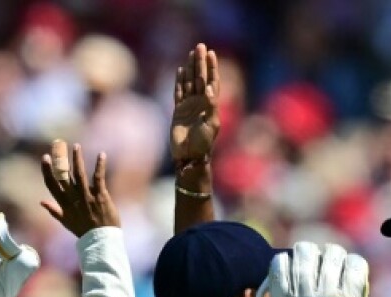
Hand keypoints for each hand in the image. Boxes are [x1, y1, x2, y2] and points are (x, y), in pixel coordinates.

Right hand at [40, 141, 119, 236]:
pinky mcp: (101, 196)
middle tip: (57, 144)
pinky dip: (100, 165)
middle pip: (64, 176)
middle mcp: (74, 198)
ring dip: (77, 159)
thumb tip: (41, 201)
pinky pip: (99, 178)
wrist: (101, 241)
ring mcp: (87, 197)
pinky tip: (101, 154)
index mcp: (64, 204)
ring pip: (80, 174)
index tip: (46, 157)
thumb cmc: (83, 231)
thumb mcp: (65, 222)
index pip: (52, 184)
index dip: (47, 170)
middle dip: (60, 160)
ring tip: (76, 146)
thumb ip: (53, 210)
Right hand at [171, 43, 220, 162]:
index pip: (212, 81)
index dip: (211, 68)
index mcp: (211, 105)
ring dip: (190, 68)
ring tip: (191, 54)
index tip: (211, 54)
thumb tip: (210, 89)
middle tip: (200, 46)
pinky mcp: (178, 111)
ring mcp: (189, 106)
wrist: (189, 156)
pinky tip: (181, 71)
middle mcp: (200, 103)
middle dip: (200, 62)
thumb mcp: (210, 125)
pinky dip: (179, 82)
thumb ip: (210, 106)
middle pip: (200, 78)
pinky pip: (178, 92)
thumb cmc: (203, 143)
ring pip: (190, 82)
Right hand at [255, 242, 390, 296]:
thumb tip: (292, 278)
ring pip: (332, 252)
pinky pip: (355, 264)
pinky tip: (353, 277)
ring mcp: (327, 293)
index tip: (296, 269)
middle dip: (313, 254)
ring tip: (338, 269)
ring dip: (336, 258)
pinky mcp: (351, 295)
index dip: (290, 262)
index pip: (279, 262)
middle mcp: (302, 294)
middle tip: (320, 265)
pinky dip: (355, 268)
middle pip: (304, 249)